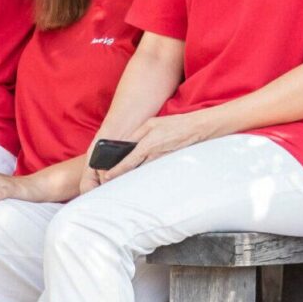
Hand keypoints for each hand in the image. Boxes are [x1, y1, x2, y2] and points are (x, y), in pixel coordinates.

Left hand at [96, 111, 216, 184]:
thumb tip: (127, 143)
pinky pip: (150, 166)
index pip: (128, 161)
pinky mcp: (165, 160)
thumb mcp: (151, 123)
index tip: (108, 176)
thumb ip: (138, 133)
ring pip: (141, 168)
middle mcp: (152, 154)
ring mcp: (159, 158)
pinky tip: (137, 169)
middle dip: (122, 173)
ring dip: (132, 172)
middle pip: (134, 168)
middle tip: (110, 178)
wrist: (194, 129)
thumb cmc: (173, 124)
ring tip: (120, 175)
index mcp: (147, 144)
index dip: (117, 170)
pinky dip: (142, 168)